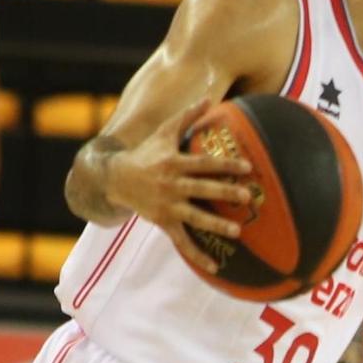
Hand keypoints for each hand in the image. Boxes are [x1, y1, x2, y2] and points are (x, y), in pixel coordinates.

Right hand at [103, 102, 255, 272]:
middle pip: (202, 189)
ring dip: (216, 225)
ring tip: (237, 231)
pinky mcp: (163, 223)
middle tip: (246, 196)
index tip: (247, 166)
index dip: (225, 164)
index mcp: (174, 162)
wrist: (115, 178)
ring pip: (194, 218)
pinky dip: (197, 255)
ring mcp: (167, 206)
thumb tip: (209, 96)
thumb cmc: (146, 153)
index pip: (204, 163)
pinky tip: (215, 266)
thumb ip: (187, 116)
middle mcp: (172, 185)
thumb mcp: (163, 132)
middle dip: (224, 193)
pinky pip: (182, 242)